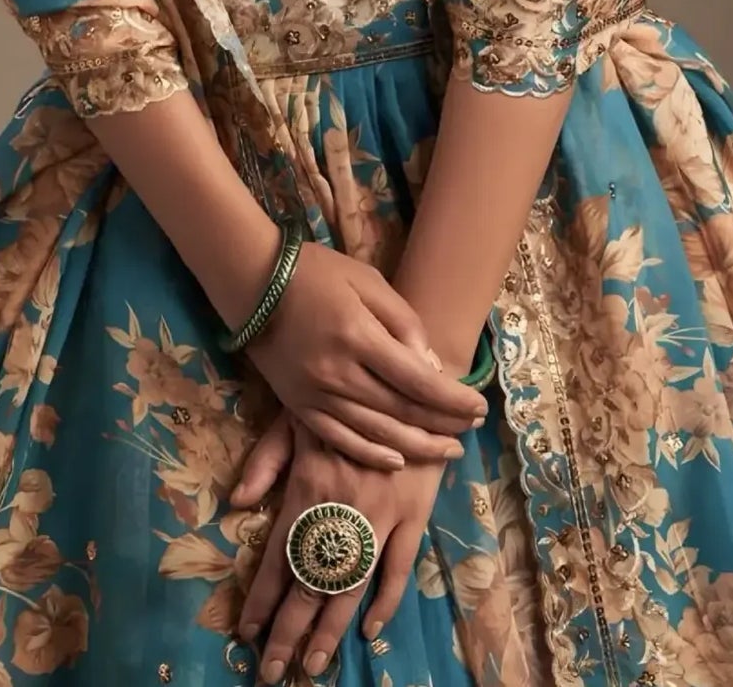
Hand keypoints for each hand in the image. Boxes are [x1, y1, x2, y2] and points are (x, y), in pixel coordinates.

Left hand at [233, 413, 445, 681]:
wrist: (410, 376)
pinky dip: (386, 602)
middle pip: (310, 584)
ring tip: (312, 665)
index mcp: (308, 487)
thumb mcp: (298, 416)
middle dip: (288, 631)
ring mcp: (381, 517)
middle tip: (271, 672)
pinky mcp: (414, 515)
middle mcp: (341, 510)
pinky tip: (369, 629)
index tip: (247, 633)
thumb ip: (267, 460)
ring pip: (351, 586)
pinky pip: (399, 569)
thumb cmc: (347, 396)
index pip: (277, 557)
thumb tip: (237, 503)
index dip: (261, 598)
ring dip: (330, 630)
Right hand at [244, 241, 487, 468]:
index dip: (453, 399)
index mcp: (359, 336)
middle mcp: (339, 373)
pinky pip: (340, 439)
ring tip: (447, 450)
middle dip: (443, 424)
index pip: (418, 380)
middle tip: (472, 429)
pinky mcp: (299, 406)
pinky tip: (397, 459)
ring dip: (417, 445)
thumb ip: (402, 321)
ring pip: (376, 432)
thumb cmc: (316, 273)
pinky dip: (371, 453)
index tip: (480, 407)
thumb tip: (430, 364)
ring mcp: (316, 395)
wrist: (253, 282)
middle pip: (402, 410)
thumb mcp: (368, 280)